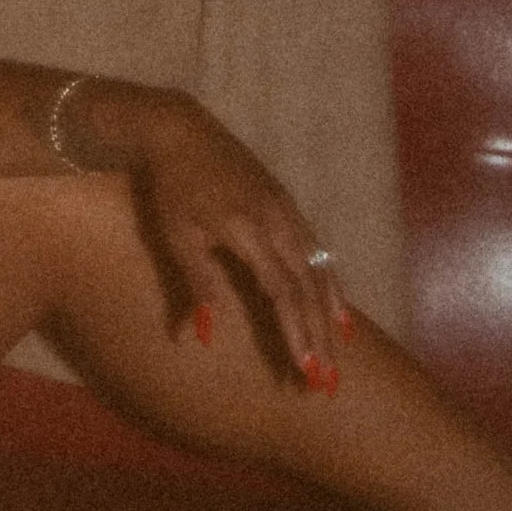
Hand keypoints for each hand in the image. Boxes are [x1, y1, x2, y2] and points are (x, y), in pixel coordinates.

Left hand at [125, 96, 348, 386]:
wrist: (180, 130)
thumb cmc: (171, 188)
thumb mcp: (177, 236)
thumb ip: (198, 284)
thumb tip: (205, 336)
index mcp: (249, 231)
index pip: (282, 292)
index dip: (296, 331)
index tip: (305, 368)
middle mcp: (279, 222)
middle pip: (308, 287)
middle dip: (319, 335)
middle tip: (328, 380)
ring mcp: (288, 210)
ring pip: (319, 269)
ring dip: (329, 313)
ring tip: (340, 352)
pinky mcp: (288, 203)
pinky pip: (317, 250)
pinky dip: (329, 282)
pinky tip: (337, 308)